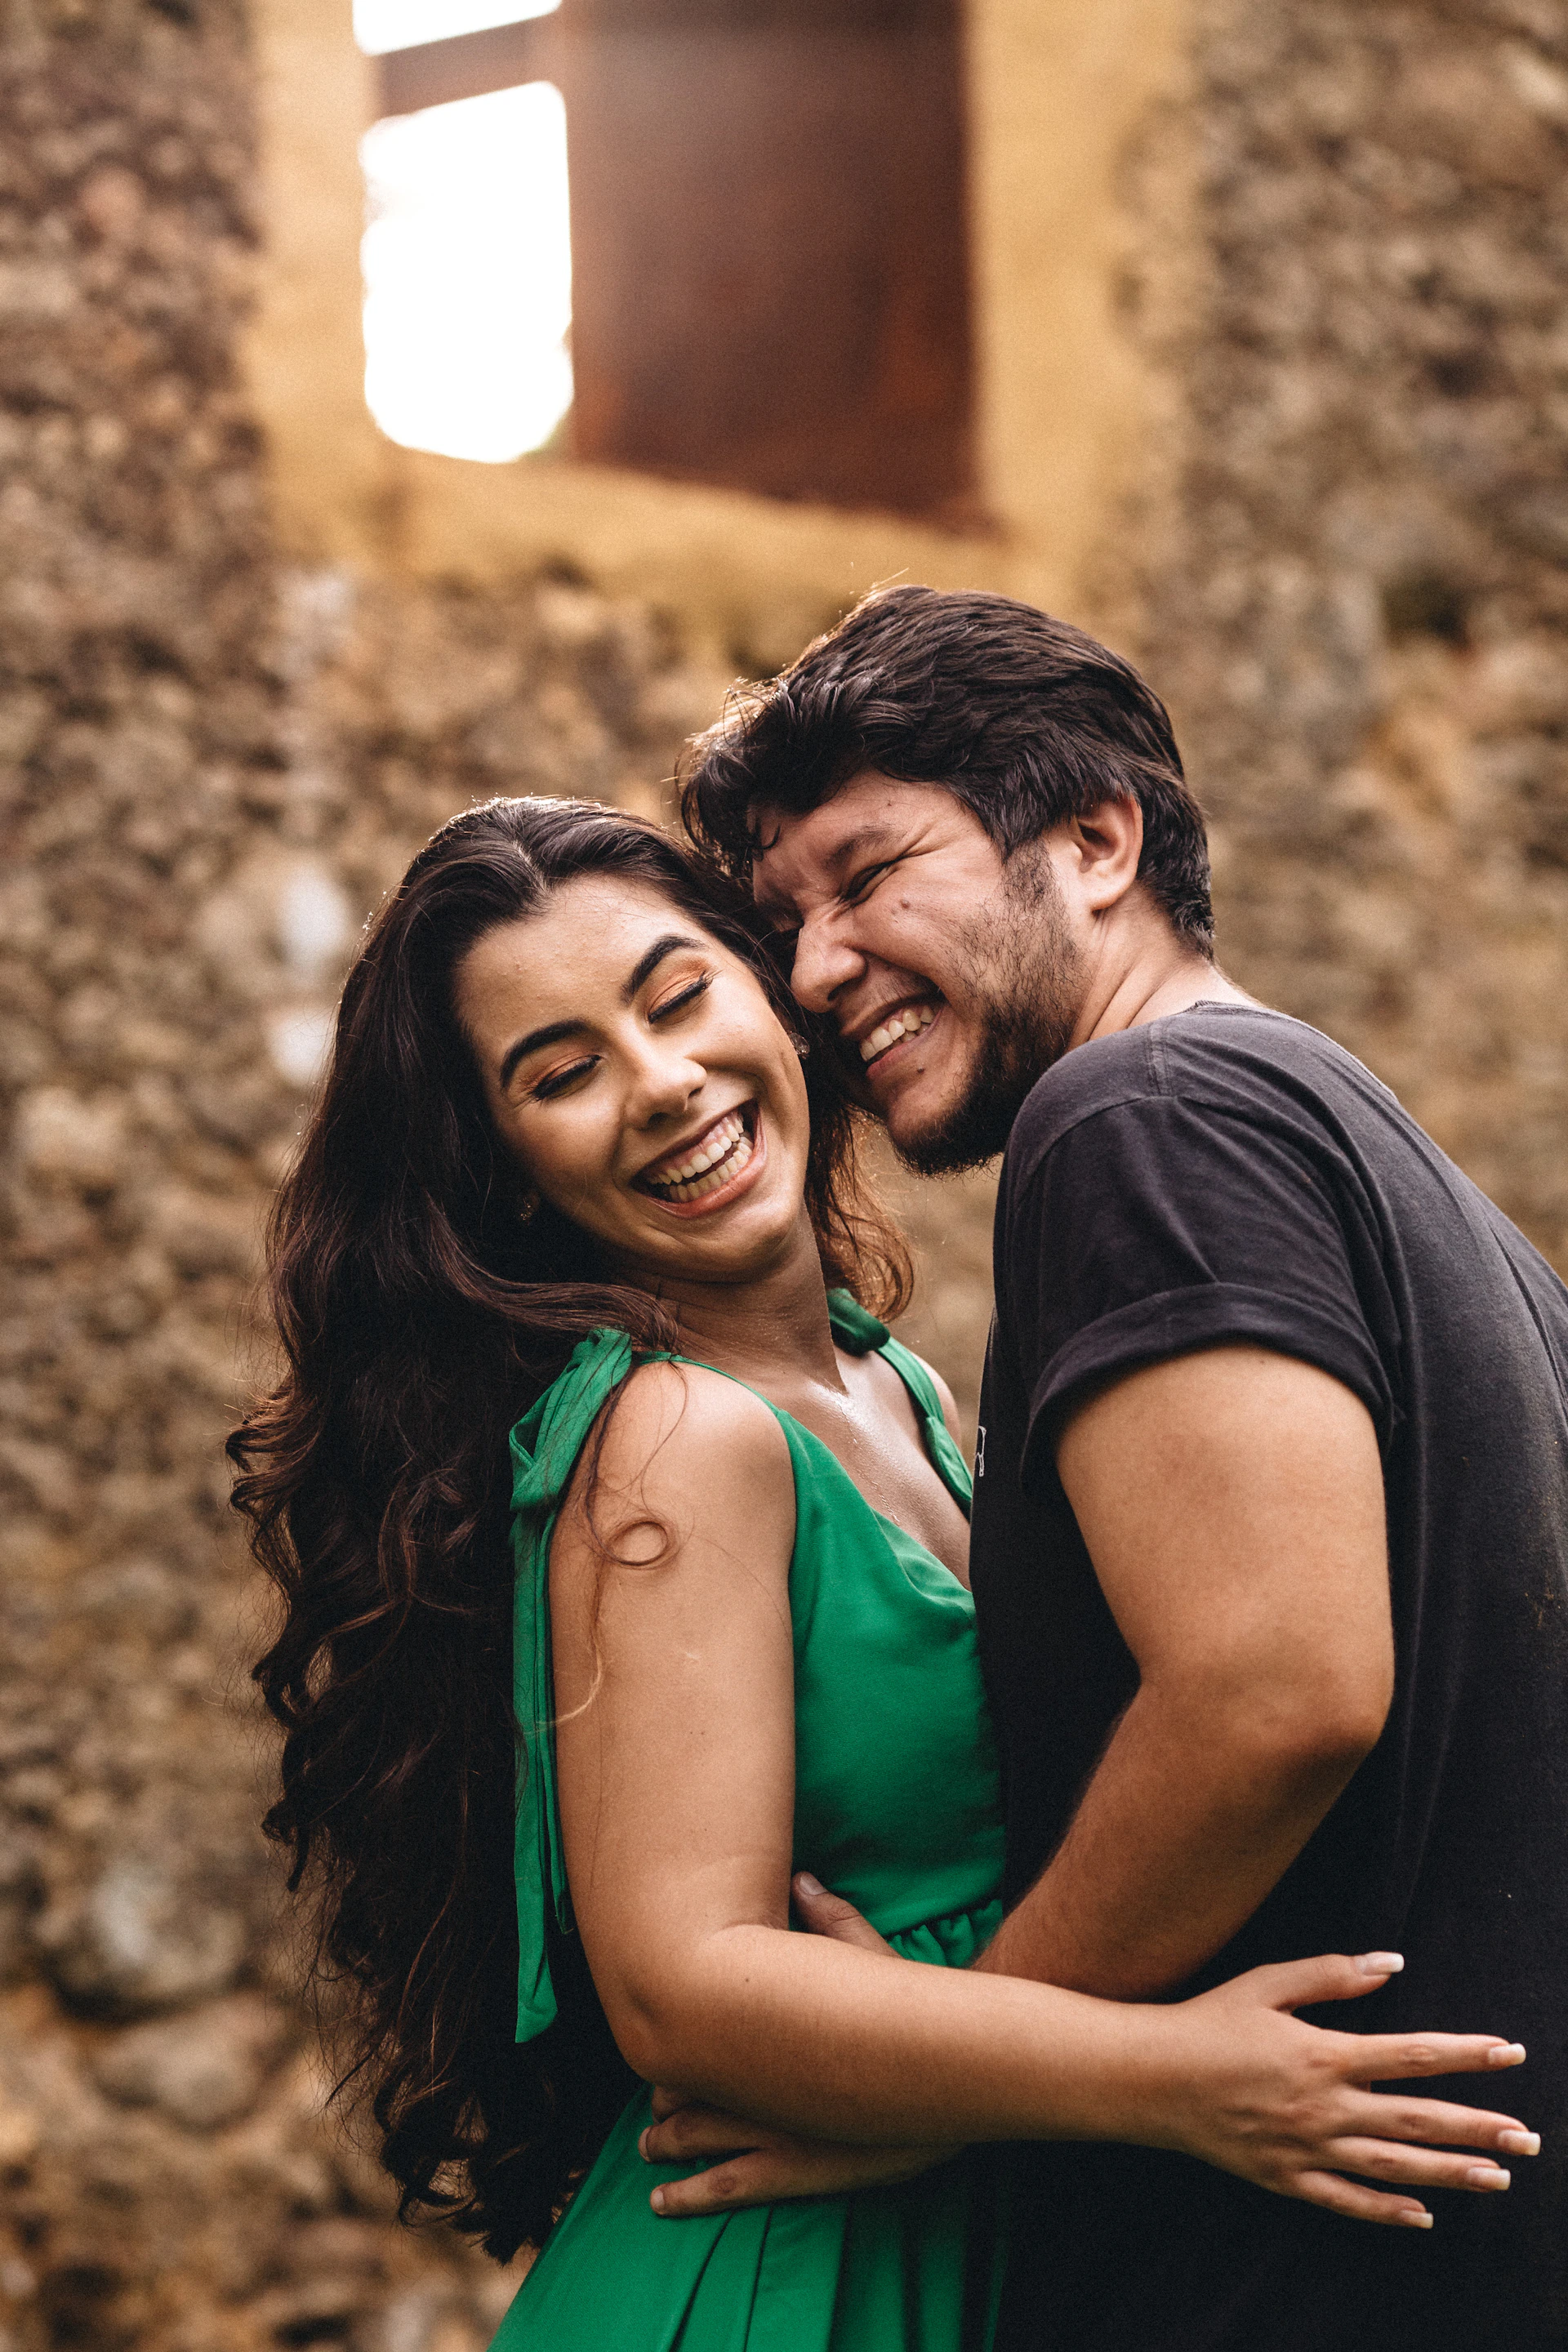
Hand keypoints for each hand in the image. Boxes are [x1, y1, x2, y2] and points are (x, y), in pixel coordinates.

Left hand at [640, 1873, 957, 2216]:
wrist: (954, 2074)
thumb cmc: (911, 2009)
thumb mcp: (869, 1956)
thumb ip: (830, 1918)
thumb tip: (803, 1879)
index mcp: (769, 2033)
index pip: (697, 2038)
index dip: (671, 2049)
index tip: (660, 2044)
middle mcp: (762, 2085)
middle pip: (689, 2092)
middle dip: (664, 2103)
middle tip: (650, 2109)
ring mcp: (778, 2133)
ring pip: (698, 2139)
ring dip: (665, 2144)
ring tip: (647, 2150)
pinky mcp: (800, 2169)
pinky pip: (730, 2186)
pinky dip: (690, 2194)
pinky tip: (660, 2201)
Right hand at [1160, 1953, 1539, 2227]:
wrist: (1150, 2078)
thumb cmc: (1208, 2022)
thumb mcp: (1266, 1983)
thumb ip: (1331, 1975)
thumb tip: (1391, 1964)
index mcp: (1323, 2054)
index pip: (1414, 2055)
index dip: (1466, 2054)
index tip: (1510, 2053)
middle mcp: (1324, 2108)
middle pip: (1418, 2120)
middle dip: (1479, 2128)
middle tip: (1529, 2138)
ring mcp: (1307, 2149)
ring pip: (1394, 2166)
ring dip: (1451, 2172)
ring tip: (1498, 2178)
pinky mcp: (1286, 2179)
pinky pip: (1348, 2202)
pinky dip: (1388, 2211)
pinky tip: (1424, 2216)